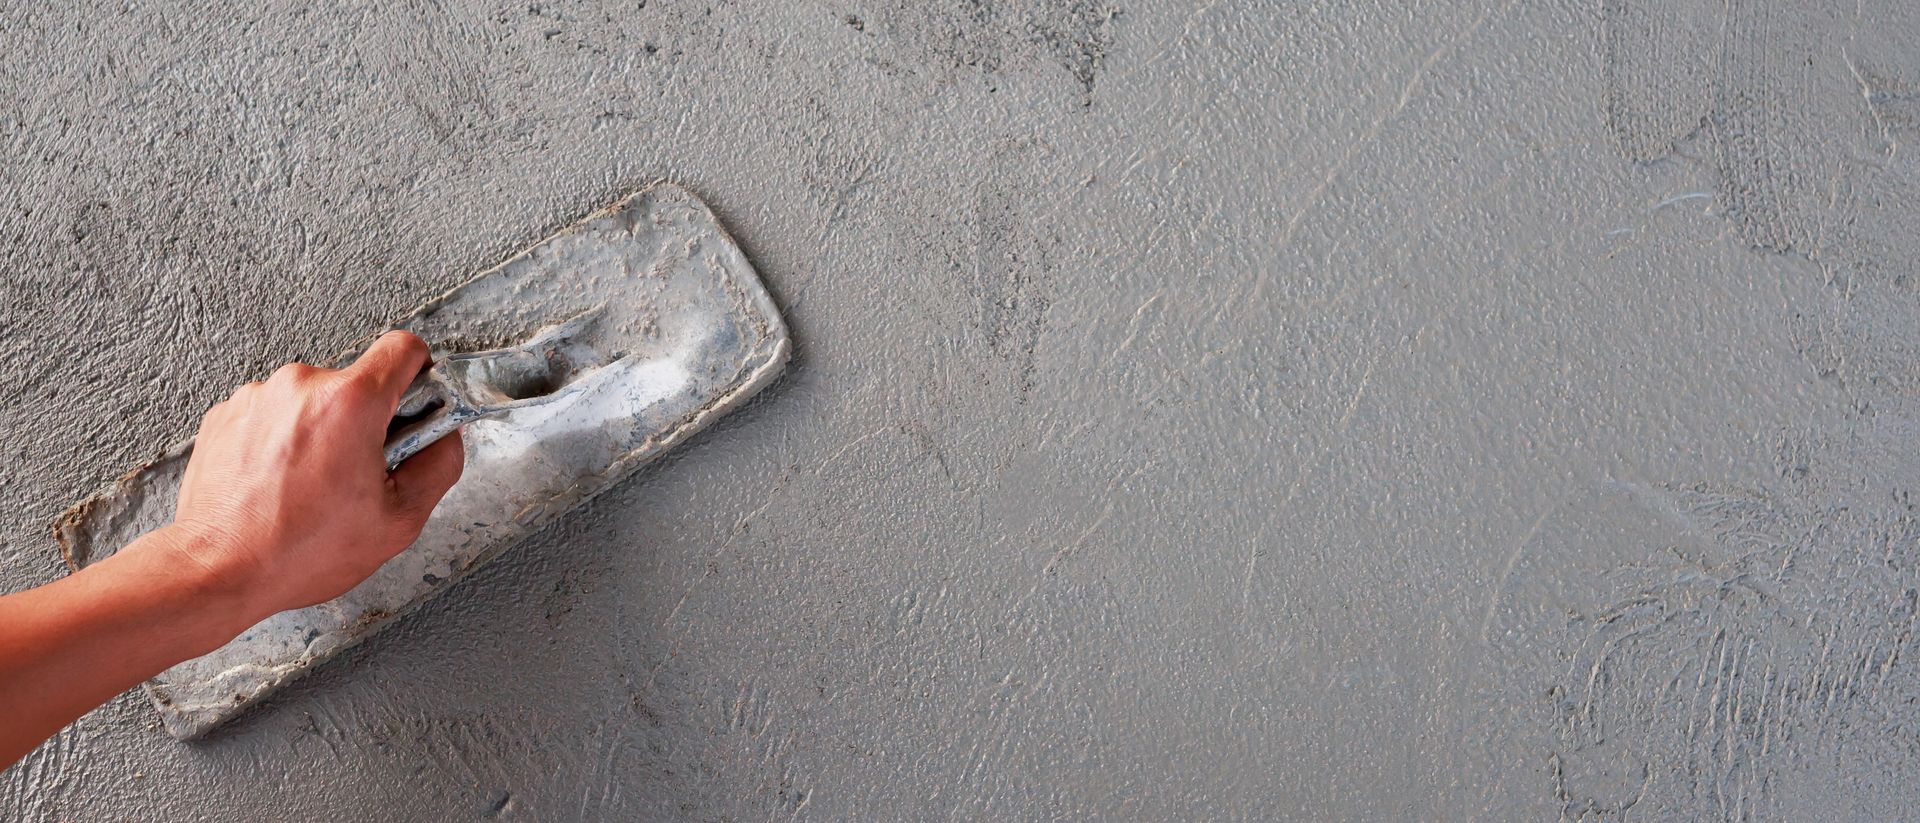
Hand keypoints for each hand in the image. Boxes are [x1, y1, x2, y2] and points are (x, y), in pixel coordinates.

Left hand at [168, 331, 465, 621]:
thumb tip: (444, 436)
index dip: (419, 376)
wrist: (217, 570)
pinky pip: (275, 414)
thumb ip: (439, 465)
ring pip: (313, 401)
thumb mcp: (399, 521)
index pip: (403, 348)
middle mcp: (300, 384)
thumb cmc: (299, 551)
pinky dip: (284, 441)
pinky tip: (280, 484)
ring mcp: (257, 396)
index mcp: (350, 402)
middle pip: (357, 384)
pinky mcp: (227, 413)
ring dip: (322, 432)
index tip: (414, 408)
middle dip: (367, 421)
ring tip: (312, 486)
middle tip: (358, 474)